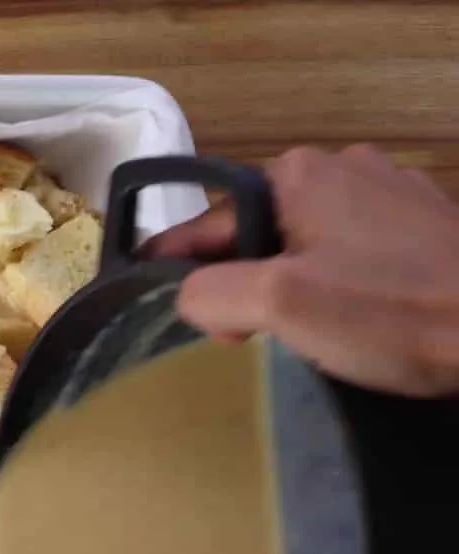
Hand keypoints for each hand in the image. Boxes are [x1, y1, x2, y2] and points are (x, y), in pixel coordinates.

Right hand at [146, 145, 458, 396]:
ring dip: (293, 287)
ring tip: (303, 338)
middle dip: (244, 284)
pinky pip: (356, 253)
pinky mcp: (429, 226)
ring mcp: (392, 193)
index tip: (169, 314)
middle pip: (259, 232)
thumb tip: (189, 297)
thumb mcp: (279, 304)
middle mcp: (342, 167)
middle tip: (247, 341)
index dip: (182, 271)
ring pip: (308, 244)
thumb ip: (209, 294)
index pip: (210, 224)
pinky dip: (341, 286)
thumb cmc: (391, 312)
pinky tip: (355, 323)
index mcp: (297, 173)